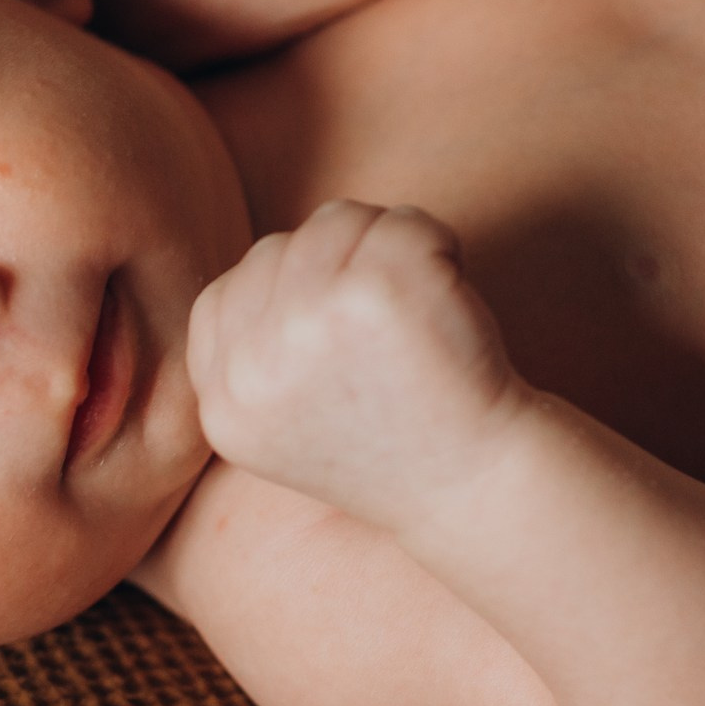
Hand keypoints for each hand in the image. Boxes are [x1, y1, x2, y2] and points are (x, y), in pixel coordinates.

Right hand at [186, 200, 524, 527]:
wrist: (480, 484)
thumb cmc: (395, 442)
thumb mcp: (286, 424)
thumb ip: (254, 353)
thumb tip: (268, 262)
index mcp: (225, 408)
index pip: (224, 297)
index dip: (291, 300)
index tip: (346, 341)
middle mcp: (253, 366)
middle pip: (279, 250)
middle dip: (341, 271)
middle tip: (392, 331)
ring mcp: (309, 322)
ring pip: (336, 222)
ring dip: (387, 251)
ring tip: (418, 311)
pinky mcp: (375, 290)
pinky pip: (401, 221)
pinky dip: (439, 246)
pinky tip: (450, 299)